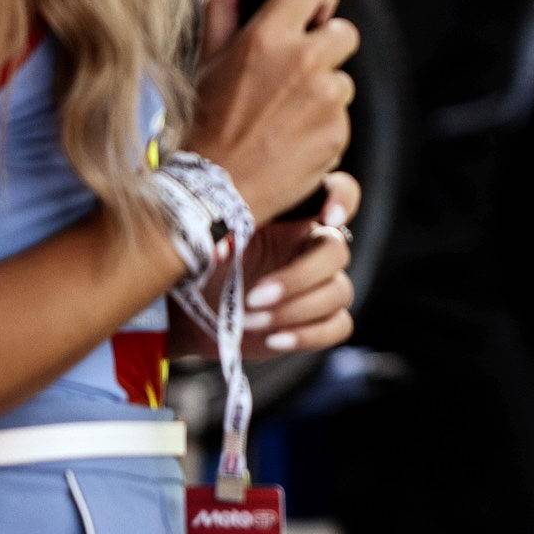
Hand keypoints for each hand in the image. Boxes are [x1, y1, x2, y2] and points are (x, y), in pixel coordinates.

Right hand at [189, 0, 359, 219]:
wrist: (213, 187)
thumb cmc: (205, 120)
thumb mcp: (208, 57)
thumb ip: (226, 6)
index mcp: (268, 37)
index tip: (312, 8)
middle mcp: (303, 63)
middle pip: (344, 32)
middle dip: (325, 47)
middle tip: (293, 72)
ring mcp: (325, 100)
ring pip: (342, 79)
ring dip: (321, 92)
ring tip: (283, 114)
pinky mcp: (338, 133)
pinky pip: (341, 117)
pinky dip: (323, 126)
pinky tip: (291, 138)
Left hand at [195, 171, 360, 359]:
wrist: (189, 311)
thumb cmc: (201, 266)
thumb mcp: (212, 240)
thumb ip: (230, 228)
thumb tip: (228, 240)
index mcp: (295, 218)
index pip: (340, 193)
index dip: (343, 200)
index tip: (327, 218)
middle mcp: (314, 248)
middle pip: (337, 253)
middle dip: (297, 278)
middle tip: (253, 297)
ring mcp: (321, 286)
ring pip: (339, 292)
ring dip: (294, 310)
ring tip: (250, 321)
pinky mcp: (319, 321)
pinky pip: (339, 326)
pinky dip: (309, 335)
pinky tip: (273, 339)